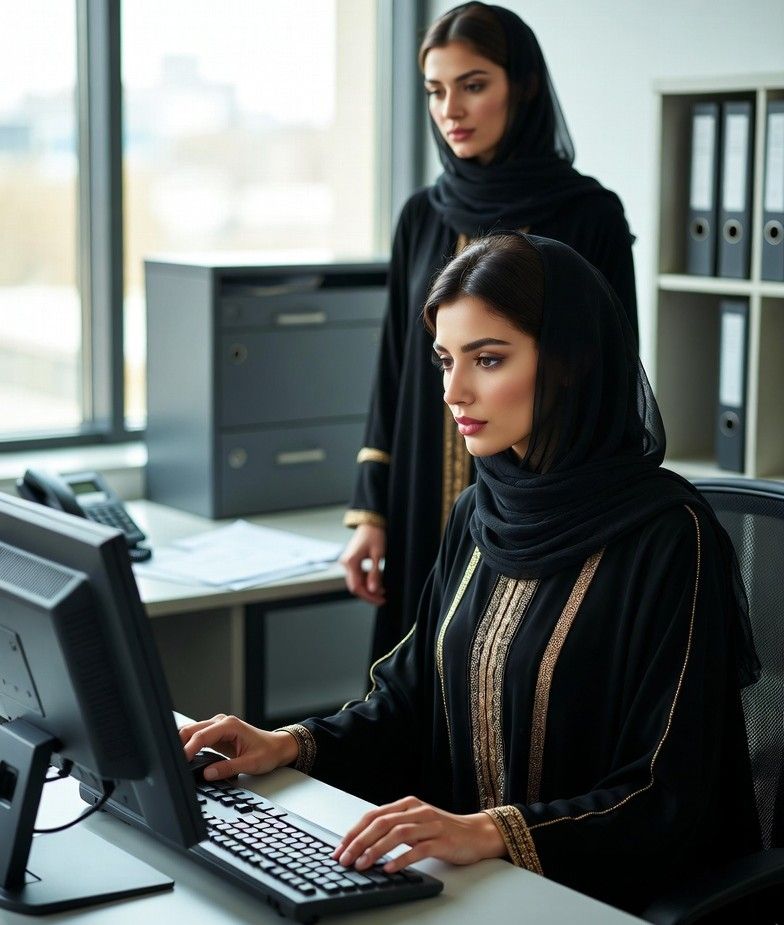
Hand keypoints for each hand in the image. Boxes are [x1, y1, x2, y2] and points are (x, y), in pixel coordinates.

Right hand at [178, 713, 297, 779]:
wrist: (276, 747)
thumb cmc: (267, 752)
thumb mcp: (250, 764)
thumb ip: (228, 768)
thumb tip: (208, 774)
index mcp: (230, 725)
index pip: (202, 735)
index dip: (189, 748)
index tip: (180, 760)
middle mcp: (221, 722)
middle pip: (192, 730)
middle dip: (180, 744)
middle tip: (172, 762)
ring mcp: (217, 727)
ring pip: (191, 731)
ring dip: (182, 744)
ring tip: (175, 760)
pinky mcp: (215, 734)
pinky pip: (197, 737)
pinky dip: (188, 745)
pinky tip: (183, 757)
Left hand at [332, 796, 506, 872]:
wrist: (477, 833)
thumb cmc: (443, 831)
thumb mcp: (416, 823)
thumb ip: (395, 827)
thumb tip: (363, 843)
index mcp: (408, 804)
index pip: (374, 815)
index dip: (354, 831)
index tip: (340, 848)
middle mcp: (417, 811)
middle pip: (382, 823)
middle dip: (359, 842)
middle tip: (345, 859)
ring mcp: (430, 825)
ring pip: (397, 834)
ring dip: (376, 850)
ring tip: (362, 865)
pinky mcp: (442, 841)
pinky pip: (418, 849)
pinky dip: (401, 859)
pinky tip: (389, 868)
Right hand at [339, 523, 385, 604]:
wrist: (370, 522)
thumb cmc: (374, 535)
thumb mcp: (378, 555)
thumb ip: (375, 574)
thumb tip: (373, 590)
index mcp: (350, 562)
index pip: (357, 587)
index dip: (369, 596)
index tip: (380, 600)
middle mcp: (346, 563)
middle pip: (355, 586)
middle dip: (369, 594)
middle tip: (382, 598)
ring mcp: (347, 562)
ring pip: (356, 582)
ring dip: (368, 587)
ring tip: (382, 588)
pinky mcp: (351, 561)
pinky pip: (357, 575)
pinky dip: (367, 579)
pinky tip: (377, 579)